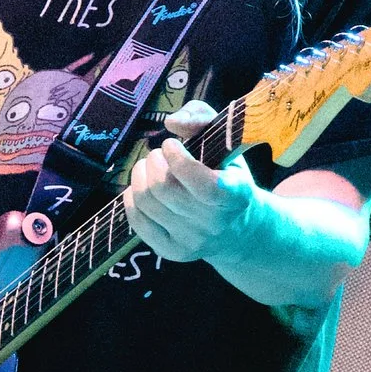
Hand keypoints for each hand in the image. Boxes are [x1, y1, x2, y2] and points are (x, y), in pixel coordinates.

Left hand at [121, 101, 260, 264]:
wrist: (239, 229)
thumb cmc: (228, 175)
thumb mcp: (226, 142)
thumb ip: (202, 118)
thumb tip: (172, 122)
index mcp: (236, 195)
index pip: (201, 183)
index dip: (178, 159)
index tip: (170, 145)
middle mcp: (216, 223)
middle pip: (163, 188)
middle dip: (153, 162)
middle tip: (157, 155)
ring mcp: (193, 241)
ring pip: (147, 202)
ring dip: (140, 175)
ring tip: (148, 168)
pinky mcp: (173, 252)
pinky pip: (138, 221)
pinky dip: (131, 198)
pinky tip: (141, 188)